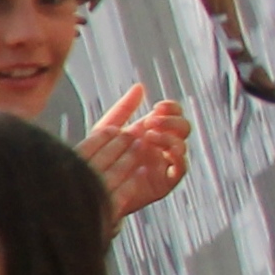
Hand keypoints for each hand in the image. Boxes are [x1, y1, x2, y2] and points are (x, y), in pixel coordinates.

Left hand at [75, 86, 188, 221]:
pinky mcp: (165, 182)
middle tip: (152, 122)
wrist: (91, 187)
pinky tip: (164, 152)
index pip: (173, 115)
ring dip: (170, 137)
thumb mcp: (107, 129)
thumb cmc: (97, 160)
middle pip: (183, 128)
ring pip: (182, 146)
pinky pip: (181, 168)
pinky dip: (177, 158)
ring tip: (150, 136)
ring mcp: (164, 164)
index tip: (157, 107)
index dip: (171, 109)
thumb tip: (140, 87)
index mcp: (151, 132)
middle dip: (172, 121)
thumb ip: (124, 108)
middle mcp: (161, 147)